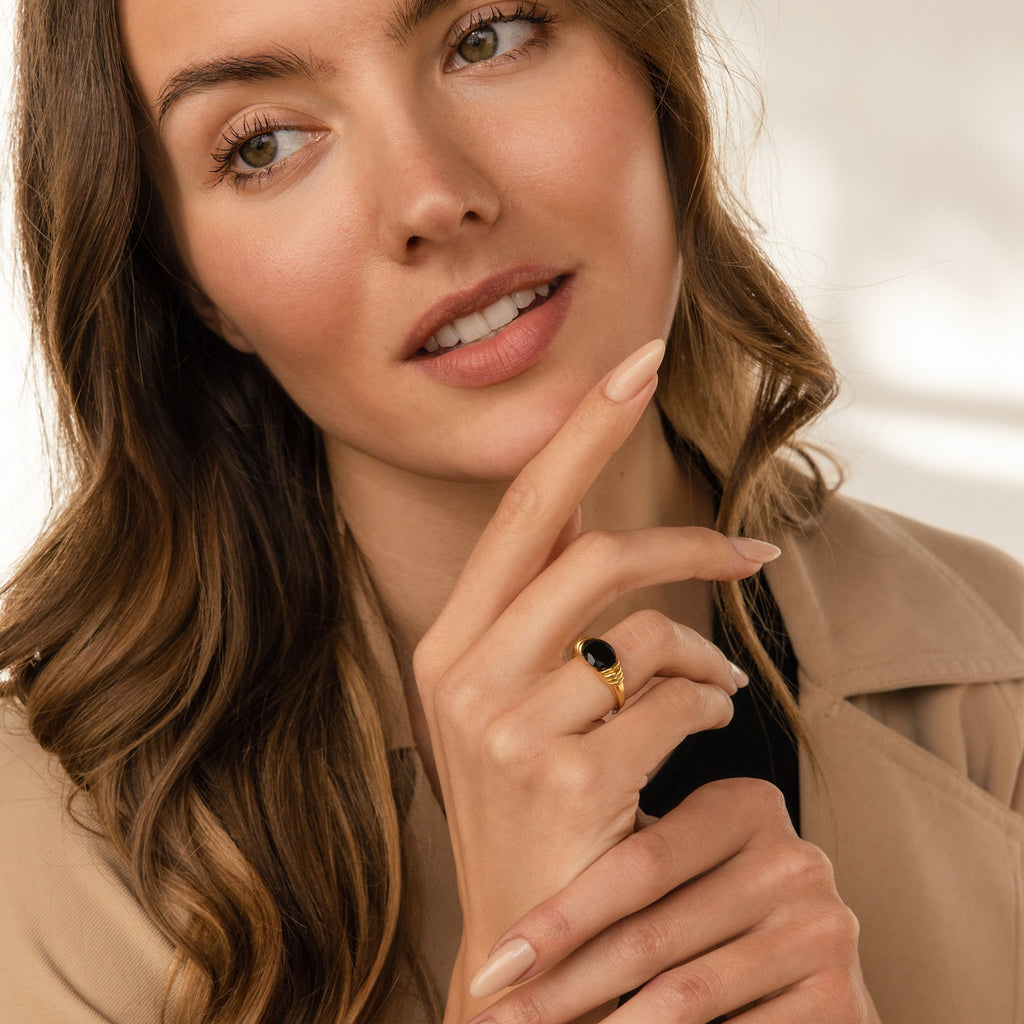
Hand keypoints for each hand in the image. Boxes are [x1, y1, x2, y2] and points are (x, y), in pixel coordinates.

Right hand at [411, 342, 778, 1006]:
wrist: (521, 937)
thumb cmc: (521, 805)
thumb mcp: (504, 703)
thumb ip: (538, 613)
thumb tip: (594, 516)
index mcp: (446, 642)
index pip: (519, 513)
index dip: (582, 434)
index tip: (637, 367)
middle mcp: (463, 673)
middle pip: (586, 550)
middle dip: (684, 539)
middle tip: (752, 552)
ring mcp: (510, 727)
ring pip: (644, 631)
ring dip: (704, 653)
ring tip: (723, 683)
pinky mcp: (570, 777)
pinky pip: (673, 700)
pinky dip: (710, 705)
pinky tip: (712, 725)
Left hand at [467, 778, 879, 1023]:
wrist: (799, 987)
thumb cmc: (705, 926)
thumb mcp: (670, 886)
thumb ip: (619, 876)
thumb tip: (497, 940)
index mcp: (747, 805)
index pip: (636, 863)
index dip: (559, 920)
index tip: (493, 967)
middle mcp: (795, 856)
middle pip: (651, 933)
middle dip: (562, 990)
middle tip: (495, 1023)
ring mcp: (826, 925)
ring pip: (684, 992)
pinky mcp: (843, 995)